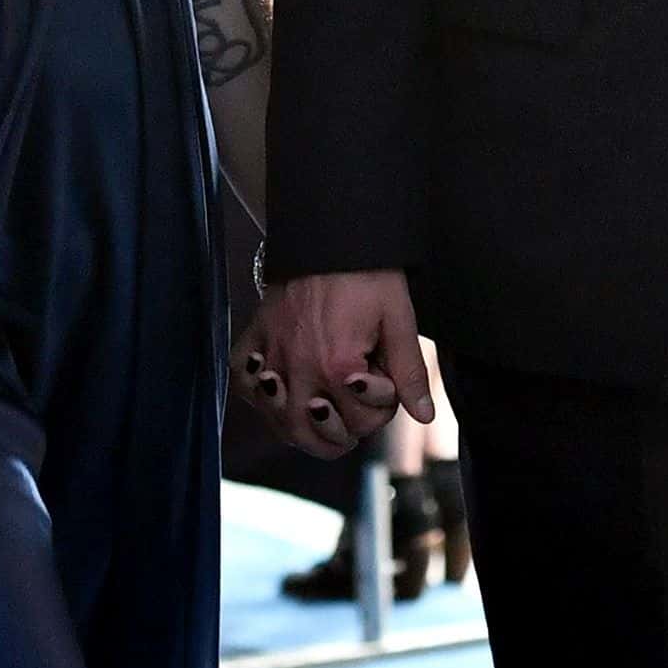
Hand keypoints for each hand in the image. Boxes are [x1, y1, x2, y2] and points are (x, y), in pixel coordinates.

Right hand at [232, 269, 429, 458]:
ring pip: (276, 419)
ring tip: (319, 420)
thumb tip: (424, 415)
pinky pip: (243, 381)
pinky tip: (277, 391)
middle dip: (340, 436)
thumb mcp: (399, 319)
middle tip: (354, 420)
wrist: (331, 232)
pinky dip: (257, 395)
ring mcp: (272, 353)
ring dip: (299, 430)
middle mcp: (299, 366)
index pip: (361, 421)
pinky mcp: (256, 335)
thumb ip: (409, 372)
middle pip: (311, 433)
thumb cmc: (368, 273)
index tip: (385, 378)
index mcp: (338, 366)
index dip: (381, 407)